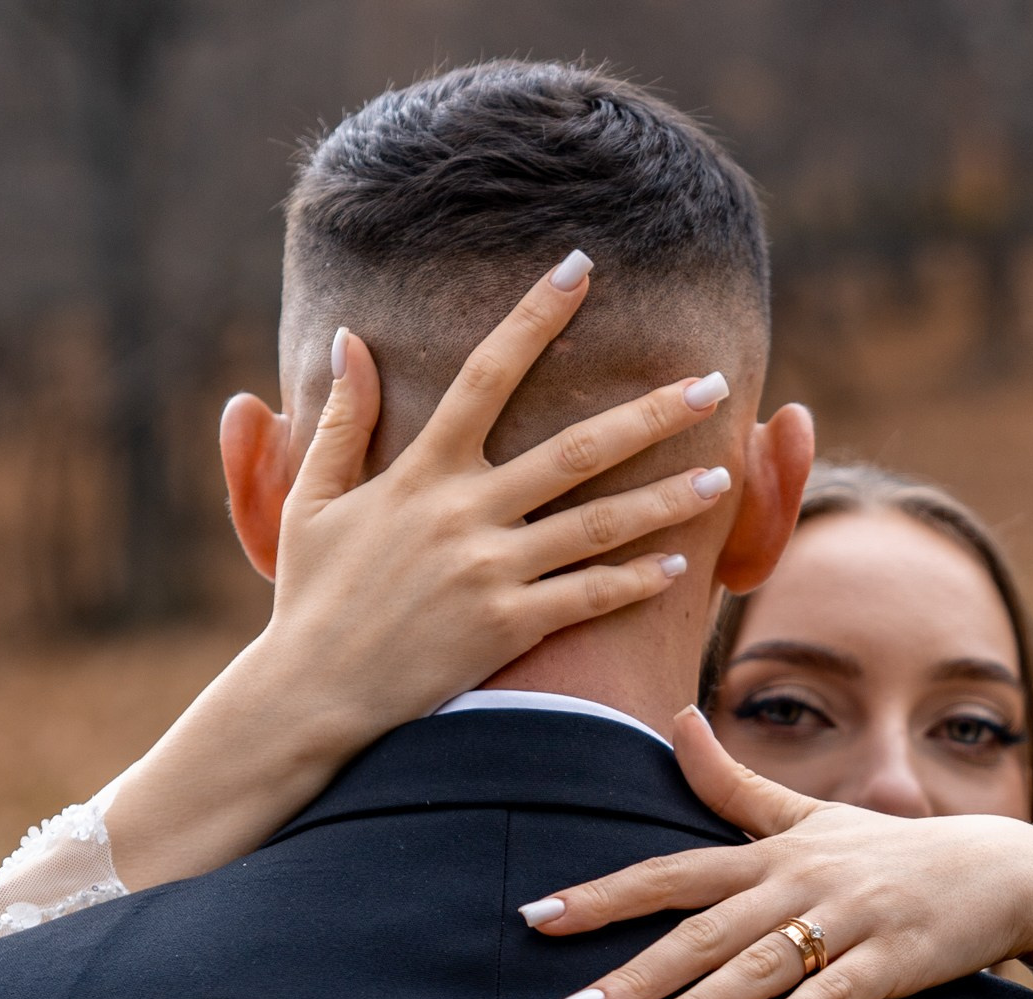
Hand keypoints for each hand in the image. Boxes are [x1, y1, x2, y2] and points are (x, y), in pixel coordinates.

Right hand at [252, 253, 733, 741]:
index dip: (534, 317)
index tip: (581, 269)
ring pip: (599, 524)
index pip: (486, 374)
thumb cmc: (313, 596)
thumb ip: (342, 420)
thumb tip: (348, 339)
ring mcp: (490, 571)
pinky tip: (680, 564)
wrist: (311, 695)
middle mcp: (463, 512)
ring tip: (722, 473)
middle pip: (576, 448)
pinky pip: (588, 597)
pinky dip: (636, 580)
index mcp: (419, 472)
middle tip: (714, 383)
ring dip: (667, 498)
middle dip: (651, 414)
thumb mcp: (311, 500)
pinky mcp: (507, 627)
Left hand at [521, 709, 1032, 998]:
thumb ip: (733, 784)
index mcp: (773, 852)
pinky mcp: (893, 962)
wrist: (1006, 871)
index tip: (536, 917)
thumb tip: (676, 719)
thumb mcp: (811, 815)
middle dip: (632, 972)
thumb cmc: (891, 850)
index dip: (604, 895)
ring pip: (757, 968)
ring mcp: (848, 921)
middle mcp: (800, 881)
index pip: (671, 872)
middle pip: (702, 929)